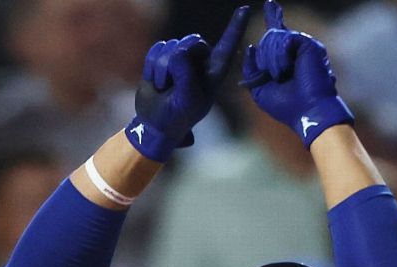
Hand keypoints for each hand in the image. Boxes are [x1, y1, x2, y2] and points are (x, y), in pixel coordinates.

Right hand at [126, 5, 250, 160]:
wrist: (154, 124)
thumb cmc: (176, 116)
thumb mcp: (187, 100)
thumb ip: (186, 75)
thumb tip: (178, 52)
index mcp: (213, 73)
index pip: (227, 47)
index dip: (236, 28)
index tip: (245, 9)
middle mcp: (199, 62)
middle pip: (192, 41)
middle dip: (176, 61)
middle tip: (169, 85)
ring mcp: (180, 59)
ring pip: (171, 45)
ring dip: (161, 69)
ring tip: (163, 88)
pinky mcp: (162, 58)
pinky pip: (156, 48)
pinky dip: (151, 66)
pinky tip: (155, 82)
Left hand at [241, 0, 352, 145]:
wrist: (307, 111)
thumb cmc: (286, 105)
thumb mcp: (259, 89)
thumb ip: (251, 69)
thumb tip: (252, 46)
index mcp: (285, 58)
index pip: (277, 31)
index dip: (273, 16)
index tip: (270, 3)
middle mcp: (296, 49)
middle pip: (268, 38)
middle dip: (265, 59)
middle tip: (277, 76)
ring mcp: (303, 45)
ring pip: (273, 38)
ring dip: (272, 61)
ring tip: (284, 75)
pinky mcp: (308, 44)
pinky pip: (284, 39)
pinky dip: (281, 57)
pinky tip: (289, 69)